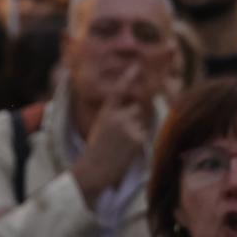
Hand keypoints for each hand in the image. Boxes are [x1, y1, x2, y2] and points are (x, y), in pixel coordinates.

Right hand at [73, 65, 152, 204]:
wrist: (93, 170)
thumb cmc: (95, 150)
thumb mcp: (99, 127)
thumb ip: (114, 116)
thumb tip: (134, 109)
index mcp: (106, 112)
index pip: (118, 91)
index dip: (128, 77)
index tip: (136, 66)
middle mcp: (118, 116)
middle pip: (136, 109)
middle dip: (133, 118)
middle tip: (120, 135)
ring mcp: (129, 127)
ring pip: (141, 123)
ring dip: (136, 131)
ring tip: (121, 145)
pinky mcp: (138, 139)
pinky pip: (144, 135)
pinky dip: (138, 142)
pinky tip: (126, 151)